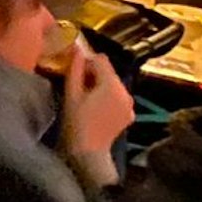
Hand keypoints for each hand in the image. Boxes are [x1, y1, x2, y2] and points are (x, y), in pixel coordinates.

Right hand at [61, 41, 133, 157]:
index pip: (101, 59)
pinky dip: (108, 97)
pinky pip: (118, 96)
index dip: (86, 62)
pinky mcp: (129, 113)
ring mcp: (129, 104)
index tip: (75, 71)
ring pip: (113, 84)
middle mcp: (126, 92)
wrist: (89, 152)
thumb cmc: (76, 123)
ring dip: (101, 85)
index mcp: (112, 85)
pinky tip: (96, 108)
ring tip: (86, 98)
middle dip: (94, 74)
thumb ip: (74, 69)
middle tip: (78, 86)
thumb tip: (76, 50)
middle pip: (109, 72)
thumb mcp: (71, 94)